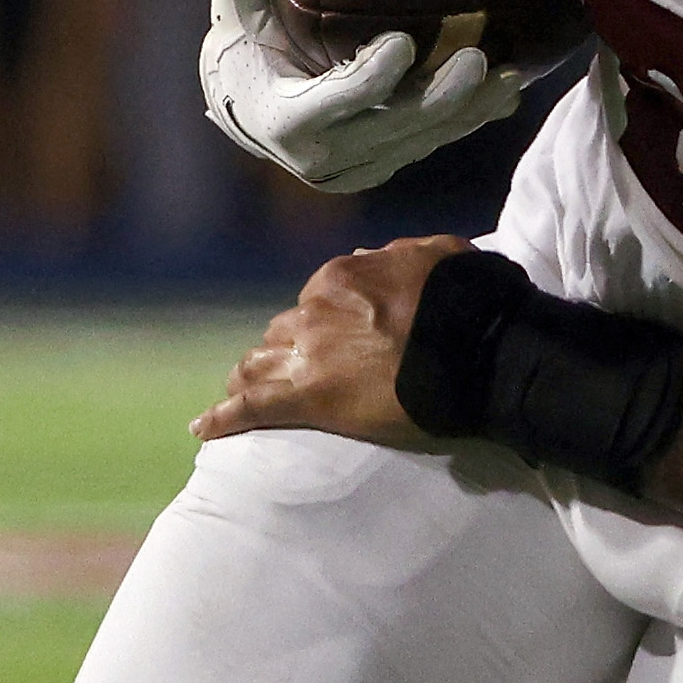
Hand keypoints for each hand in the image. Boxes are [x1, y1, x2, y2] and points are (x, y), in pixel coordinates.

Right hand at [198, 0, 511, 192]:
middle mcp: (322, 156)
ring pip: (423, 141)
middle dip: (442, 97)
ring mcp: (356, 169)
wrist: (246, 111)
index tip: (403, 41)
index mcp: (286, 119)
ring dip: (471, 111)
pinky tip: (504, 94)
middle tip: (478, 59)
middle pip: (394, 126)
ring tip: (512, 75)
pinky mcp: (380, 168)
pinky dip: (467, 120)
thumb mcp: (234, 7)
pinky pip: (429, 146)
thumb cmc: (244, 47)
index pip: (337, 100)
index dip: (371, 77)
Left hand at [198, 237, 463, 446]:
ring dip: (251, 377)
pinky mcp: (307, 398)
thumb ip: (398, 254)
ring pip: (257, 364)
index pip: (314, 299)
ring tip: (242, 394)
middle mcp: (314, 312)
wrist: (479, 347)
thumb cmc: (468, 301)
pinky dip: (223, 418)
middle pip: (282, 332)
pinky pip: (251, 408)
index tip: (336, 337)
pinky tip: (203, 428)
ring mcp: (307, 355)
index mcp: (341, 278)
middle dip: (286, 349)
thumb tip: (368, 259)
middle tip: (298, 370)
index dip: (323, 321)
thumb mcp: (438, 256)